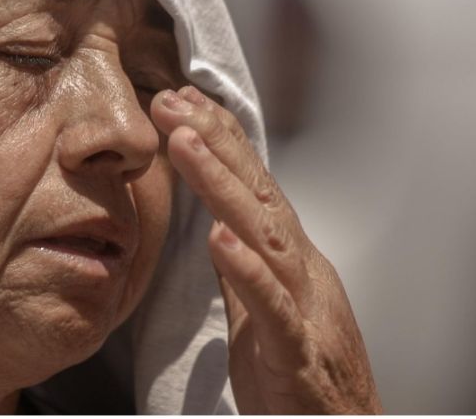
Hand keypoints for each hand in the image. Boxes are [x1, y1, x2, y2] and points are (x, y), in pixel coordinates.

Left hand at [151, 86, 382, 413]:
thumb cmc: (300, 375)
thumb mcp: (261, 309)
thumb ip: (242, 267)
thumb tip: (216, 226)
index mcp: (289, 258)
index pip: (252, 185)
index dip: (218, 141)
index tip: (178, 102)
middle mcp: (302, 269)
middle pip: (257, 193)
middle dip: (214, 142)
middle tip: (171, 101)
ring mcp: (305, 306)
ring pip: (264, 233)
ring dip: (222, 185)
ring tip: (183, 143)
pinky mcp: (298, 351)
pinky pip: (272, 307)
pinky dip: (248, 270)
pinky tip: (220, 239)